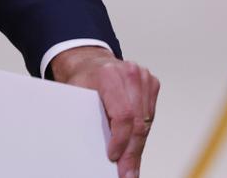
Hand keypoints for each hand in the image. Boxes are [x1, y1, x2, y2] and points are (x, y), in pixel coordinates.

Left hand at [51, 46, 159, 177]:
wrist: (90, 61)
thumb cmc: (81, 78)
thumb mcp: (74, 93)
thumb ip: (84, 114)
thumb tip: (86, 145)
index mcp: (109, 75)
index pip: (123, 115)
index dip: (120, 140)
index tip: (114, 157)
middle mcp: (130, 74)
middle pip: (138, 122)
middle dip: (132, 152)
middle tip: (127, 173)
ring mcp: (144, 78)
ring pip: (146, 122)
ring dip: (138, 146)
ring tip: (131, 167)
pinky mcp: (152, 84)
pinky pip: (149, 116)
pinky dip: (141, 134)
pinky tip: (134, 148)